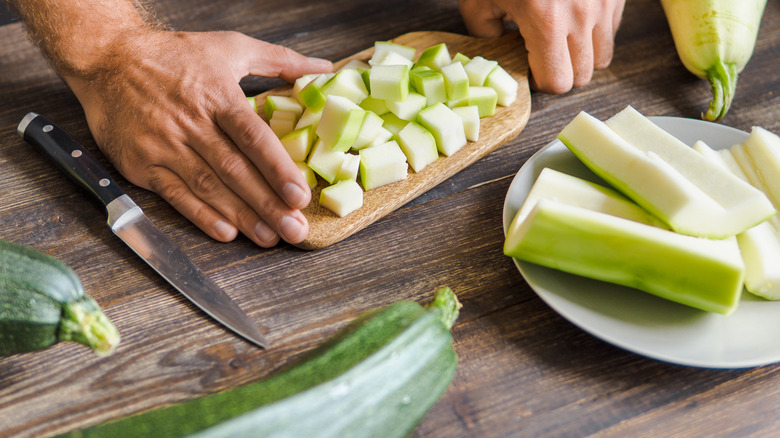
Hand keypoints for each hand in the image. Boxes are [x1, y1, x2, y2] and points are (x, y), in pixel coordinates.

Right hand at [65, 29, 332, 246]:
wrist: (108, 59)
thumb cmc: (174, 55)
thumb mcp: (230, 46)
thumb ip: (280, 59)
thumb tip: (323, 68)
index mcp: (217, 96)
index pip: (253, 138)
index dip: (278, 170)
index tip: (300, 196)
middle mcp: (191, 123)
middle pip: (235, 170)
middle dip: (268, 205)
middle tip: (295, 231)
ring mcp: (164, 145)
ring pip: (209, 188)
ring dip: (242, 216)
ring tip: (269, 237)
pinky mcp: (141, 164)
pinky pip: (176, 196)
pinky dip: (201, 216)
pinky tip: (227, 232)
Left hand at [458, 0, 625, 93]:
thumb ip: (485, 35)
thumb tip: (499, 51)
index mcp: (546, 22)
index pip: (557, 82)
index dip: (539, 80)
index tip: (528, 66)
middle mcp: (582, 15)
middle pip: (583, 76)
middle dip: (561, 71)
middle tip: (541, 54)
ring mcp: (604, 3)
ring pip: (603, 56)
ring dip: (581, 55)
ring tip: (559, 38)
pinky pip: (612, 29)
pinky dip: (594, 31)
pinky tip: (572, 16)